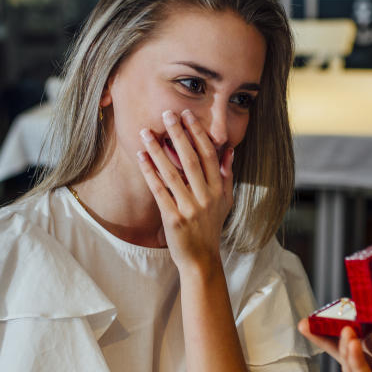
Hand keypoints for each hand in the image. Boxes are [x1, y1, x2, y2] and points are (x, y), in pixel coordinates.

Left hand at [137, 109, 232, 271]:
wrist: (201, 258)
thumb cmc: (211, 226)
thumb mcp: (225, 201)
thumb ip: (226, 174)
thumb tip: (229, 149)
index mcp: (219, 190)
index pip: (209, 155)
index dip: (198, 134)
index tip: (188, 115)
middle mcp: (206, 197)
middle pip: (191, 159)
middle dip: (179, 134)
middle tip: (167, 114)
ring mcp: (190, 208)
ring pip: (172, 173)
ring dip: (157, 150)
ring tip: (146, 132)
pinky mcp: (173, 218)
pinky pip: (159, 190)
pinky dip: (150, 172)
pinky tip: (141, 157)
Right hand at [299, 318, 371, 371]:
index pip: (370, 337)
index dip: (355, 323)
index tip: (340, 309)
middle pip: (353, 351)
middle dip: (331, 337)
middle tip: (312, 321)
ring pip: (353, 365)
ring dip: (343, 347)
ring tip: (341, 330)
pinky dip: (354, 363)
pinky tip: (351, 347)